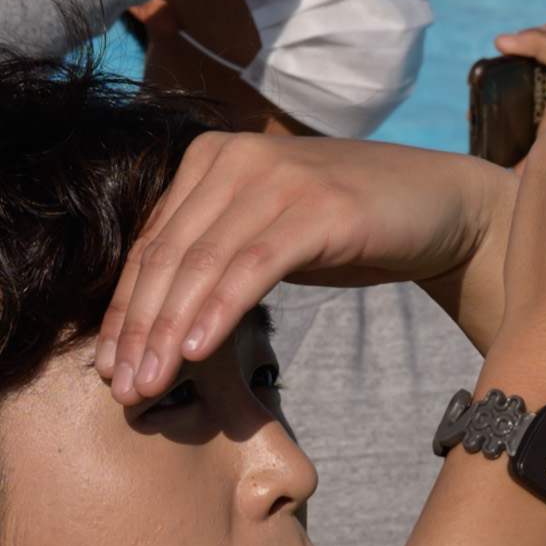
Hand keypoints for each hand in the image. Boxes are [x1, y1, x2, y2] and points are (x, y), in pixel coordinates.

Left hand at [97, 131, 491, 399]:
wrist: (440, 207)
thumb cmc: (345, 229)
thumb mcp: (265, 234)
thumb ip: (212, 255)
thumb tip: (148, 324)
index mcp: (209, 158)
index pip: (151, 244)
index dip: (123, 311)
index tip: (106, 370)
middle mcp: (235, 156)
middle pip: (169, 256)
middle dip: (138, 329)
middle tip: (121, 390)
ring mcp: (278, 177)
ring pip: (203, 264)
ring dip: (169, 331)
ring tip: (150, 384)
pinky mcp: (319, 207)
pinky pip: (253, 267)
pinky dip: (219, 311)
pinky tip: (197, 351)